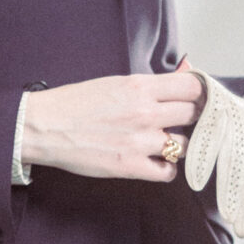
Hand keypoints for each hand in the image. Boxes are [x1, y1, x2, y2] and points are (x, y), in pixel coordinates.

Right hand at [20, 70, 202, 181]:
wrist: (43, 127)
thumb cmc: (74, 103)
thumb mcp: (115, 82)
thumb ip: (153, 81)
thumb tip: (187, 71)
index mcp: (140, 86)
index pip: (193, 86)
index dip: (200, 93)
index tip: (197, 99)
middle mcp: (144, 112)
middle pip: (193, 114)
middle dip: (190, 118)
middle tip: (180, 121)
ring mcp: (139, 141)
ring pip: (184, 145)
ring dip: (177, 144)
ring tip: (163, 142)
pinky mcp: (129, 166)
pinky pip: (167, 172)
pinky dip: (166, 168)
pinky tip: (156, 162)